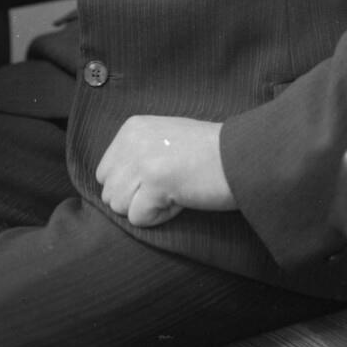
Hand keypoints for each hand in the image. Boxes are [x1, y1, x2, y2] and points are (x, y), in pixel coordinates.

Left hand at [96, 115, 237, 226]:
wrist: (242, 155)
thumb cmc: (209, 152)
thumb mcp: (164, 137)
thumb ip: (136, 152)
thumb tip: (112, 184)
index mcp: (132, 128)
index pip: (104, 172)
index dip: (131, 185)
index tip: (161, 176)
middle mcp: (132, 141)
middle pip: (109, 192)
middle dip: (136, 199)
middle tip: (169, 187)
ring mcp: (143, 161)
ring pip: (119, 207)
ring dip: (148, 208)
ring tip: (176, 191)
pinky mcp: (155, 183)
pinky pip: (138, 218)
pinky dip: (160, 218)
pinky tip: (181, 200)